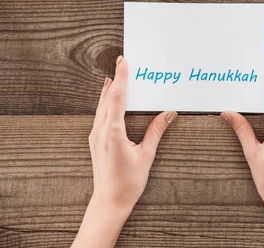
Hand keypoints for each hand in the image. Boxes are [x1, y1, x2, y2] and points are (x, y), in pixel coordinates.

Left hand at [72, 55, 176, 247]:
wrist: (109, 201)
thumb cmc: (128, 182)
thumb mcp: (146, 155)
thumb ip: (156, 131)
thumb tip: (168, 113)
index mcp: (113, 132)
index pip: (117, 98)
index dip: (122, 78)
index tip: (124, 63)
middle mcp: (100, 131)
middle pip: (107, 97)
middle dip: (116, 79)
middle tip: (122, 62)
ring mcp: (95, 135)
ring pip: (101, 105)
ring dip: (109, 89)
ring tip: (116, 75)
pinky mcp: (94, 140)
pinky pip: (99, 114)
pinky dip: (105, 102)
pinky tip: (109, 98)